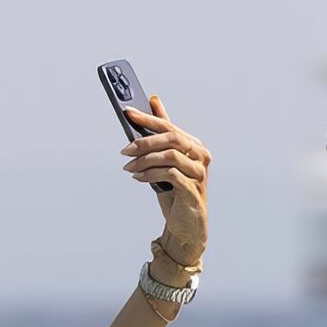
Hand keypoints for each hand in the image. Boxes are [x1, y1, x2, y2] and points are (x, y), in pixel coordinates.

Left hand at [120, 96, 208, 264]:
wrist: (186, 225)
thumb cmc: (176, 191)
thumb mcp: (166, 161)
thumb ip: (162, 134)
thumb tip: (153, 101)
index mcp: (194, 146)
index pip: (169, 127)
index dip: (148, 118)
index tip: (128, 113)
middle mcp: (201, 157)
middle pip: (171, 139)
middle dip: (145, 141)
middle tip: (125, 149)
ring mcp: (199, 174)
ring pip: (170, 156)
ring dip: (145, 160)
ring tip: (129, 167)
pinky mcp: (193, 190)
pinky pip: (170, 175)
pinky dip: (150, 174)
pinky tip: (138, 177)